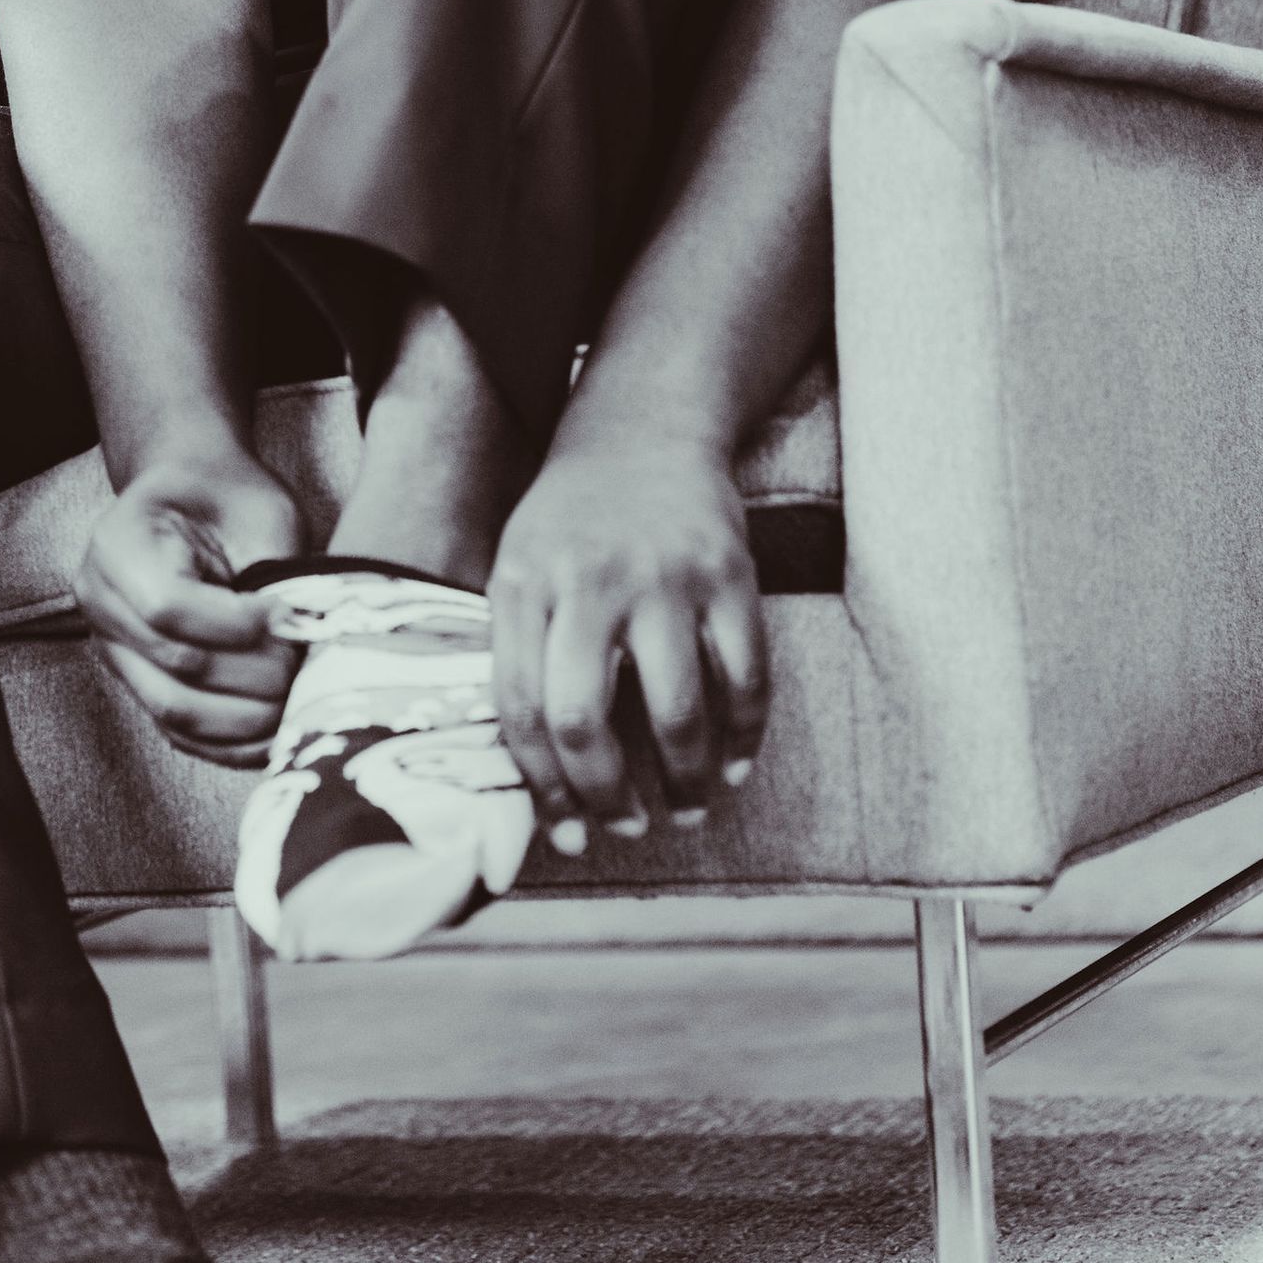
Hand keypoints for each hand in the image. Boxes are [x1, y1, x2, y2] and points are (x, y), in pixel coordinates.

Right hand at [76, 450, 304, 766]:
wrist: (193, 496)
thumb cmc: (229, 496)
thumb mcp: (256, 510)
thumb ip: (273, 571)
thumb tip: (307, 639)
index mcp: (118, 544)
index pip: (169, 606)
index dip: (238, 624)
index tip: (291, 615)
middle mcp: (101, 602)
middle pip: (173, 667)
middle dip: (252, 676)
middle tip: (306, 664)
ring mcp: (114, 650)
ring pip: (174, 711)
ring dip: (246, 718)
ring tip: (299, 700)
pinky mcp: (138, 683)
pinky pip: (179, 733)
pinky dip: (231, 743)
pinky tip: (277, 733)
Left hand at [489, 439, 767, 842]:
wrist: (643, 431)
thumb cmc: (571, 522)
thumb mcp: (518, 567)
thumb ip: (517, 652)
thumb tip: (532, 774)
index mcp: (523, 585)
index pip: (520, 710)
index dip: (543, 786)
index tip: (566, 831)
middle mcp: (589, 582)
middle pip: (583, 718)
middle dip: (604, 796)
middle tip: (624, 827)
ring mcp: (664, 578)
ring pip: (674, 710)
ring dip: (683, 781)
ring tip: (685, 811)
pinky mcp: (729, 575)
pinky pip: (745, 675)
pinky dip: (744, 735)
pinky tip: (732, 768)